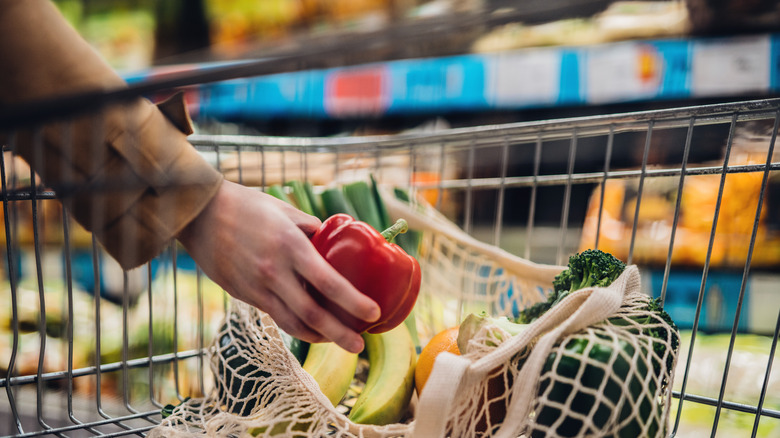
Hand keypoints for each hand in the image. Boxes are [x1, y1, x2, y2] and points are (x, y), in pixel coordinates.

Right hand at [177, 180, 380, 352]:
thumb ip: (311, 229)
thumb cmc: (247, 205)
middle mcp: (274, 272)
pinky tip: (311, 329)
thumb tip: (333, 242)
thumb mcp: (285, 210)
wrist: (200, 214)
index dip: (353, 301)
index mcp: (290, 246)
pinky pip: (275, 316)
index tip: (373, 312)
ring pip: (292, 323)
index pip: (328, 282)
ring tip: (338, 341)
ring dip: (319, 337)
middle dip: (340, 334)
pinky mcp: (244, 295)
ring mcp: (257, 287)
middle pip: (312, 314)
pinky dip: (297, 326)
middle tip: (359, 346)